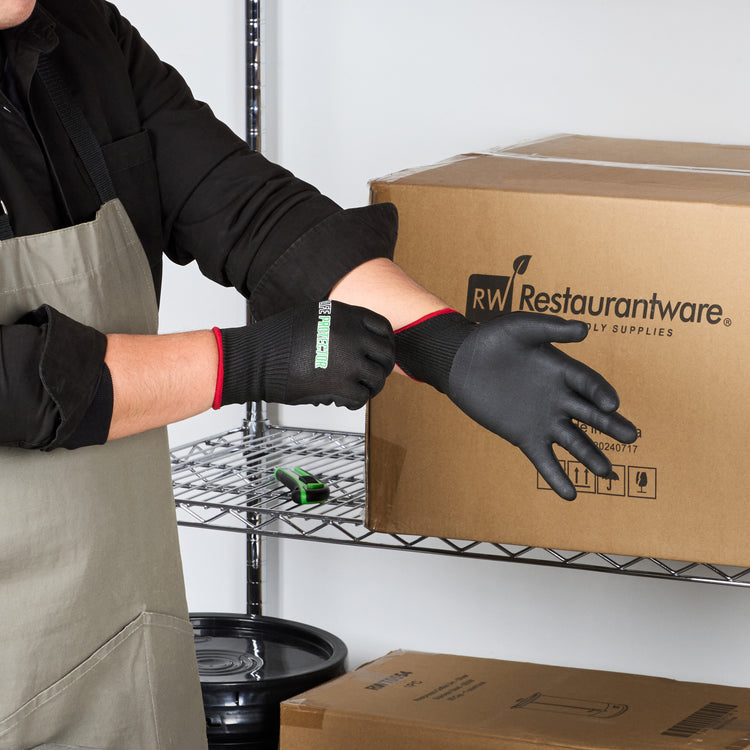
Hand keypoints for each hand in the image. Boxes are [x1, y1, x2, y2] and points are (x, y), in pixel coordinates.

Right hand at [219, 300, 394, 408]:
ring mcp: (349, 361)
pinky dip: (354, 402)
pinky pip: (362, 397)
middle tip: (372, 374)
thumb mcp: (313, 316)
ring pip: (378, 378)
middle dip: (381, 366)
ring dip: (370, 386)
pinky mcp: (341, 385)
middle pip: (386, 354)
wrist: (255, 358)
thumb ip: (339, 324)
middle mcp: (352, 335)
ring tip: (358, 389)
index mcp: (346, 315)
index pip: (384, 328)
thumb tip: (358, 338)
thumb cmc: (277, 339)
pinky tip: (343, 400)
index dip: (385, 343)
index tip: (379, 353)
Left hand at [395, 310, 636, 498]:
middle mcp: (559, 397)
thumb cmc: (492, 340)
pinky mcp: (524, 436)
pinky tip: (570, 495)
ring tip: (606, 473)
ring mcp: (543, 419)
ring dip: (590, 456)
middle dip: (610, 425)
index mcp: (562, 370)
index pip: (588, 384)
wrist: (461, 363)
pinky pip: (544, 459)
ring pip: (573, 440)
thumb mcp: (521, 327)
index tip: (611, 404)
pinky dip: (556, 476)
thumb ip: (551, 328)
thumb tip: (585, 329)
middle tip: (631, 436)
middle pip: (590, 414)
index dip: (600, 393)